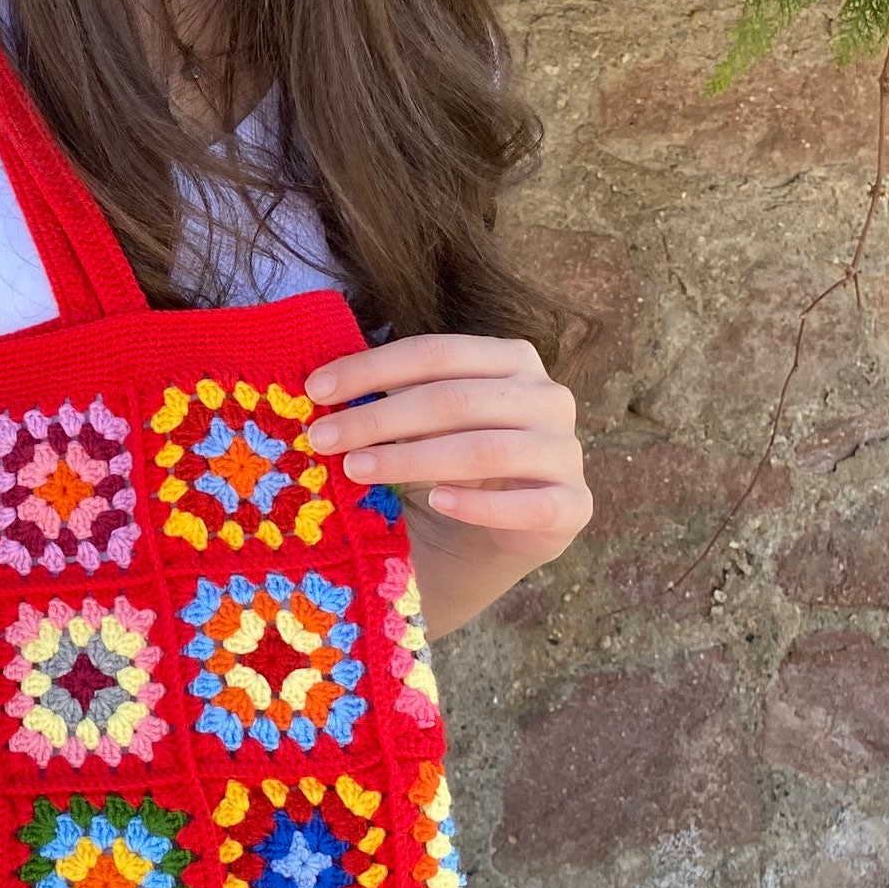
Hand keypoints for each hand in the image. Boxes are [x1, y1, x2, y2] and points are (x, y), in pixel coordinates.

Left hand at [301, 332, 591, 627]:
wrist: (493, 533)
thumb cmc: (448, 461)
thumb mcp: (423, 422)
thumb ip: (391, 398)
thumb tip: (318, 388)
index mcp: (511, 359)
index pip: (435, 353)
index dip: (372, 368)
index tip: (315, 390)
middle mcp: (547, 397)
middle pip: (454, 400)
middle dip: (379, 418)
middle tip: (323, 438)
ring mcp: (565, 451)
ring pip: (484, 450)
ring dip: (412, 460)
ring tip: (356, 470)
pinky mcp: (574, 506)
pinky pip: (529, 505)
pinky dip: (480, 504)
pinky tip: (437, 503)